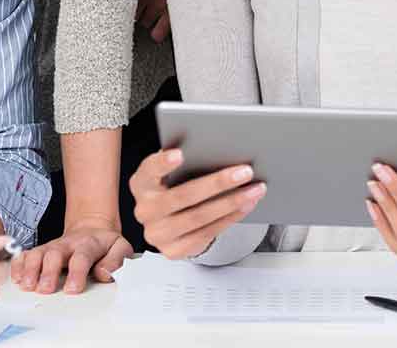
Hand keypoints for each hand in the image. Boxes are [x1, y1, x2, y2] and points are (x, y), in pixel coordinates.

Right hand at [11, 219, 131, 294]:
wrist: (92, 229)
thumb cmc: (105, 245)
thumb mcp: (121, 248)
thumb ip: (116, 261)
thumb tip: (104, 274)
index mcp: (89, 244)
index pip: (82, 256)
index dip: (77, 272)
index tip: (72, 289)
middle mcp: (68, 244)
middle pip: (55, 254)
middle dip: (48, 271)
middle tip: (45, 289)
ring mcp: (52, 247)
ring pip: (38, 254)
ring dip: (30, 269)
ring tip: (27, 286)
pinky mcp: (40, 251)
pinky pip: (26, 255)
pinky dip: (18, 265)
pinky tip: (15, 277)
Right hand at [129, 148, 265, 257]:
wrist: (169, 222)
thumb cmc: (174, 186)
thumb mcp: (173, 171)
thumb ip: (186, 160)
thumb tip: (216, 146)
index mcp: (142, 183)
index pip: (149, 170)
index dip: (163, 163)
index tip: (180, 154)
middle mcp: (145, 210)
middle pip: (183, 196)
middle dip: (217, 183)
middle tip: (245, 171)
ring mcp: (158, 233)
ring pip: (199, 217)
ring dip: (231, 202)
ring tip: (254, 189)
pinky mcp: (173, 250)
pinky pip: (207, 233)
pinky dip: (230, 218)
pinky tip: (246, 205)